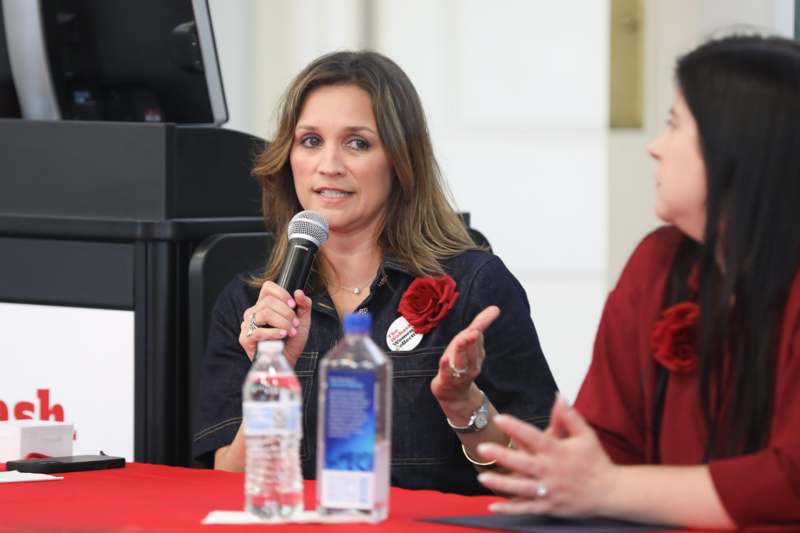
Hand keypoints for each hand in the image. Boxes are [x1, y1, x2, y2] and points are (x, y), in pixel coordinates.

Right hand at [239, 281, 312, 366]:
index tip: (293, 305)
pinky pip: (258, 331)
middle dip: (287, 313)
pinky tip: (283, 336)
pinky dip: (274, 333)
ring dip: (282, 323)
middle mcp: (254, 312)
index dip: (282, 294)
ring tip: (291, 332)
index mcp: (264, 305)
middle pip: (269, 301)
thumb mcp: (302, 321)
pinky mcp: (245, 339)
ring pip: (264, 314)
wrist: (288, 360)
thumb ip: (304, 305)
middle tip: (295, 324)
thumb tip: (299, 292)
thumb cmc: (292, 341)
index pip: (267, 288)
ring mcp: (247, 325)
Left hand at [431, 305, 499, 405]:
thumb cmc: (462, 363)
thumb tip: (496, 308)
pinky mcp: (446, 380)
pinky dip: (445, 367)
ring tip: (460, 341)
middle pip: (471, 351)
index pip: (478, 338)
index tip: (491, 314)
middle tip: (473, 332)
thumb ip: (480, 324)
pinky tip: (443, 359)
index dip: (482, 325)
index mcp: (477, 353)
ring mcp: (459, 373)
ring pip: (461, 362)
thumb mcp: (470, 343)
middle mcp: (471, 364)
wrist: (456, 395)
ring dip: (461, 352)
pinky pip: (447, 373)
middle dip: (472, 341)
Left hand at [475, 396, 618, 517]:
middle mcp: (551, 471)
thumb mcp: (585, 435)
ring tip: (483, 477)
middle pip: (523, 463)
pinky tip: (494, 507)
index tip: (500, 419)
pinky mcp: (550, 507)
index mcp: (558, 452)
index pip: (533, 437)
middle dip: (502, 456)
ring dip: (501, 484)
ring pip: (521, 488)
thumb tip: (559, 396)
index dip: (516, 427)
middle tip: (482, 448)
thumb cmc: (596, 461)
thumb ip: (570, 416)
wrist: (610, 492)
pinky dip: (510, 509)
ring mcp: (550, 491)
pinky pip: (527, 509)